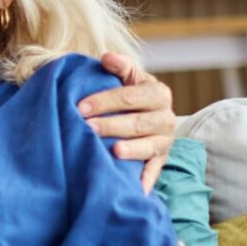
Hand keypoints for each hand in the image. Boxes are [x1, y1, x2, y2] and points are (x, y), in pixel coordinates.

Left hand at [79, 52, 175, 192]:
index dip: (105, 101)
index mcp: (158, 93)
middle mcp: (166, 118)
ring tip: (112, 151)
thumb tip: (106, 57)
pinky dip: (145, 180)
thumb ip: (121, 66)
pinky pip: (154, 172)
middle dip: (111, 125)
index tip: (80, 106)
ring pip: (148, 146)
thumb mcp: (129, 77)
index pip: (130, 96)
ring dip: (130, 150)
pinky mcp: (161, 161)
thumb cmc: (131, 95)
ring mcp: (165, 142)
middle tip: (87, 128)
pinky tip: (134, 188)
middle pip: (137, 123)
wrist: (150, 116)